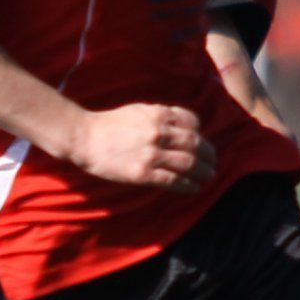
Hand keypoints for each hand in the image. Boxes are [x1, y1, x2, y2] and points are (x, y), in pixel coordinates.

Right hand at [70, 103, 214, 192]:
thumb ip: (161, 116)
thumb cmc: (110, 123)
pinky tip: (194, 188)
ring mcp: (152, 154)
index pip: (192, 122)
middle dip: (209, 155)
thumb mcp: (138, 110)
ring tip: (209, 177)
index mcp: (158, 114)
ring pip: (188, 164)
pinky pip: (173, 181)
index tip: (203, 143)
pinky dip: (188, 186)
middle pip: (195, 144)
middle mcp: (159, 133)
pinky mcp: (143, 173)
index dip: (202, 134)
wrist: (84, 137)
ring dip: (203, 172)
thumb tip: (183, 126)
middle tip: (214, 163)